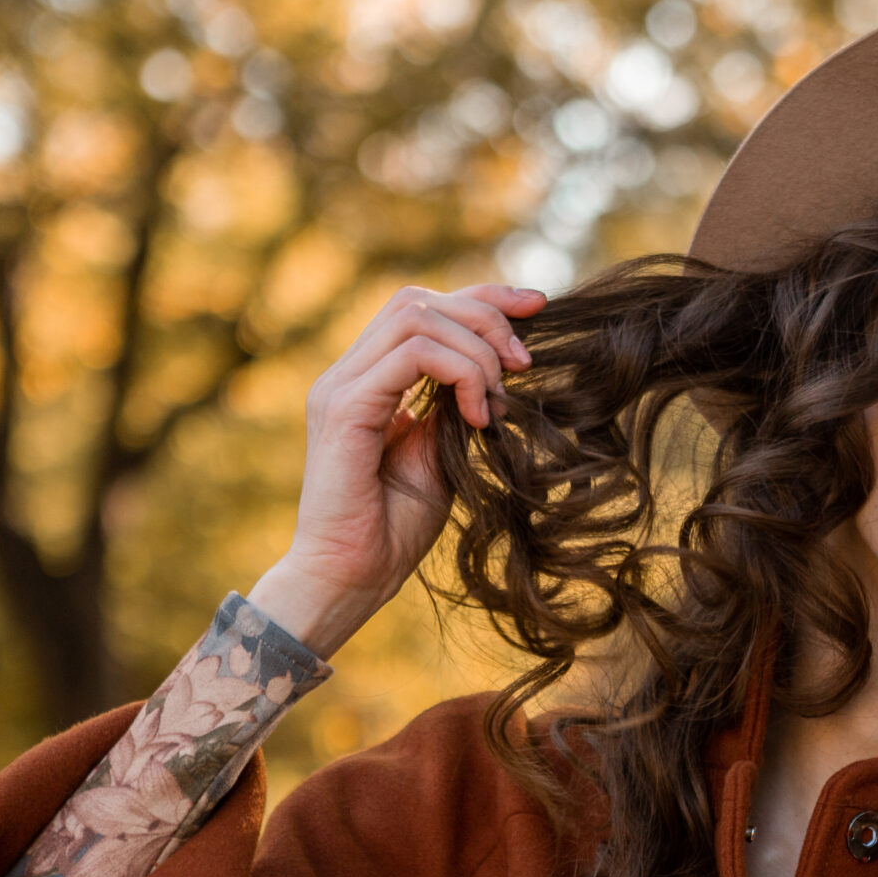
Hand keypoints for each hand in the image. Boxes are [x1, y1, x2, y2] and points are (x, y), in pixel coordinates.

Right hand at [247, 282, 544, 657]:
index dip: (483, 299)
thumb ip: (454, 408)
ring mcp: (340, 386)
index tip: (537, 307)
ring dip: (475, 349)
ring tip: (497, 398)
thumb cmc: (392, 529)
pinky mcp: (344, 408)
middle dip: (486, 316)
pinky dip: (460, 373)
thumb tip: (493, 373)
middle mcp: (347, 373)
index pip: (423, 307)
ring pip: (417, 316)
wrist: (350, 577)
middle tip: (524, 363)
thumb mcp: (440, 456)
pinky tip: (477, 416)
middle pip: (420, 299)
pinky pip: (413, 354)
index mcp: (368, 380)